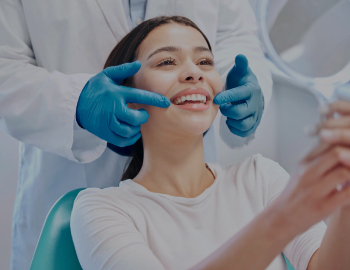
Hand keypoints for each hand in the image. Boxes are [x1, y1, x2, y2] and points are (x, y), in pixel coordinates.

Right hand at [76, 61, 169, 147]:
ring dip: (136, 128)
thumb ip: (123, 70)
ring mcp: (107, 122)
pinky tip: (131, 132)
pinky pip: (122, 140)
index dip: (155, 100)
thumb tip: (138, 64)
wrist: (75, 104)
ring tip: (135, 122)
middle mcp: (112, 109)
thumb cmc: (95, 88)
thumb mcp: (106, 76)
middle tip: (142, 113)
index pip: (140, 96)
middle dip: (143, 117)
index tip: (166, 103)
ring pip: (129, 131)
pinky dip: (130, 138)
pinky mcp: (104, 133)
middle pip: (136, 118)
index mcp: (116, 93)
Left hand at [213, 54, 263, 137]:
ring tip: (227, 114)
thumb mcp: (241, 71)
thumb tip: (240, 56)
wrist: (251, 93)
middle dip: (228, 110)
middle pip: (241, 112)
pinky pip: (245, 132)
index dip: (227, 97)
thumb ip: (240, 65)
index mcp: (251, 90)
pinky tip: (230, 121)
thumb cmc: (242, 81)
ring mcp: (255, 115)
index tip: (216, 99)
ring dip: (232, 121)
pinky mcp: (253, 124)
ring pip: (244, 124)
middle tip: (222, 106)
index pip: (240, 94)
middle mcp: (256, 104)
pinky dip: (235, 129)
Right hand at [270, 101, 349, 234]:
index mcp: (304, 162)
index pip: (327, 140)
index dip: (343, 139)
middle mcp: (308, 173)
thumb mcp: (301, 170)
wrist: (281, 217)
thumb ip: (318, 155)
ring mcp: (315, 190)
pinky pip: (347, 194)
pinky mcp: (323, 206)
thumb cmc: (295, 193)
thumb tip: (333, 139)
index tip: (349, 144)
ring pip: (345, 172)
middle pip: (337, 152)